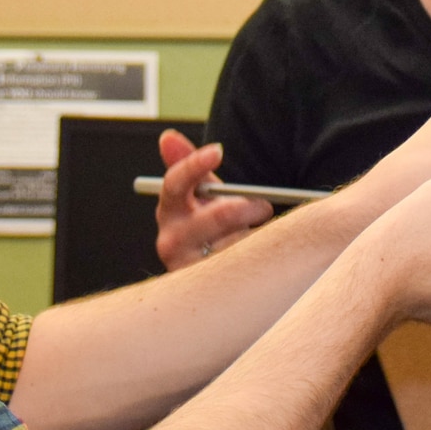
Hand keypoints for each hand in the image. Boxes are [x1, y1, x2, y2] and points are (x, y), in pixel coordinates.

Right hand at [154, 130, 272, 270]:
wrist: (214, 282)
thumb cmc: (211, 229)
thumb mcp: (201, 198)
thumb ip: (191, 167)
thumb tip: (167, 136)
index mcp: (169, 212)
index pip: (175, 184)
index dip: (195, 164)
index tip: (217, 151)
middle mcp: (171, 242)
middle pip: (220, 215)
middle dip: (249, 207)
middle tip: (263, 207)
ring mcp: (190, 269)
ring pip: (239, 243)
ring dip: (258, 235)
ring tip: (260, 239)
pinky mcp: (212, 292)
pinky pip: (247, 267)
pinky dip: (262, 258)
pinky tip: (262, 259)